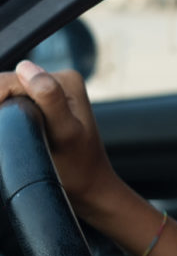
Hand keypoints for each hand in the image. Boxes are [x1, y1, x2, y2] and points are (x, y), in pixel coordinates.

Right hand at [0, 61, 118, 216]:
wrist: (89, 188)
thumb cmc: (78, 167)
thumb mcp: (64, 133)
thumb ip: (49, 99)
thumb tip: (27, 67)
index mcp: (66, 80)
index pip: (9, 80)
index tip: (3, 128)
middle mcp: (59, 80)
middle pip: (6, 86)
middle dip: (0, 108)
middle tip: (8, 136)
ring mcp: (50, 92)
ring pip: (5, 96)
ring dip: (1, 113)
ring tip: (9, 136)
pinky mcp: (42, 105)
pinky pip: (11, 105)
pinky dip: (5, 116)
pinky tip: (10, 131)